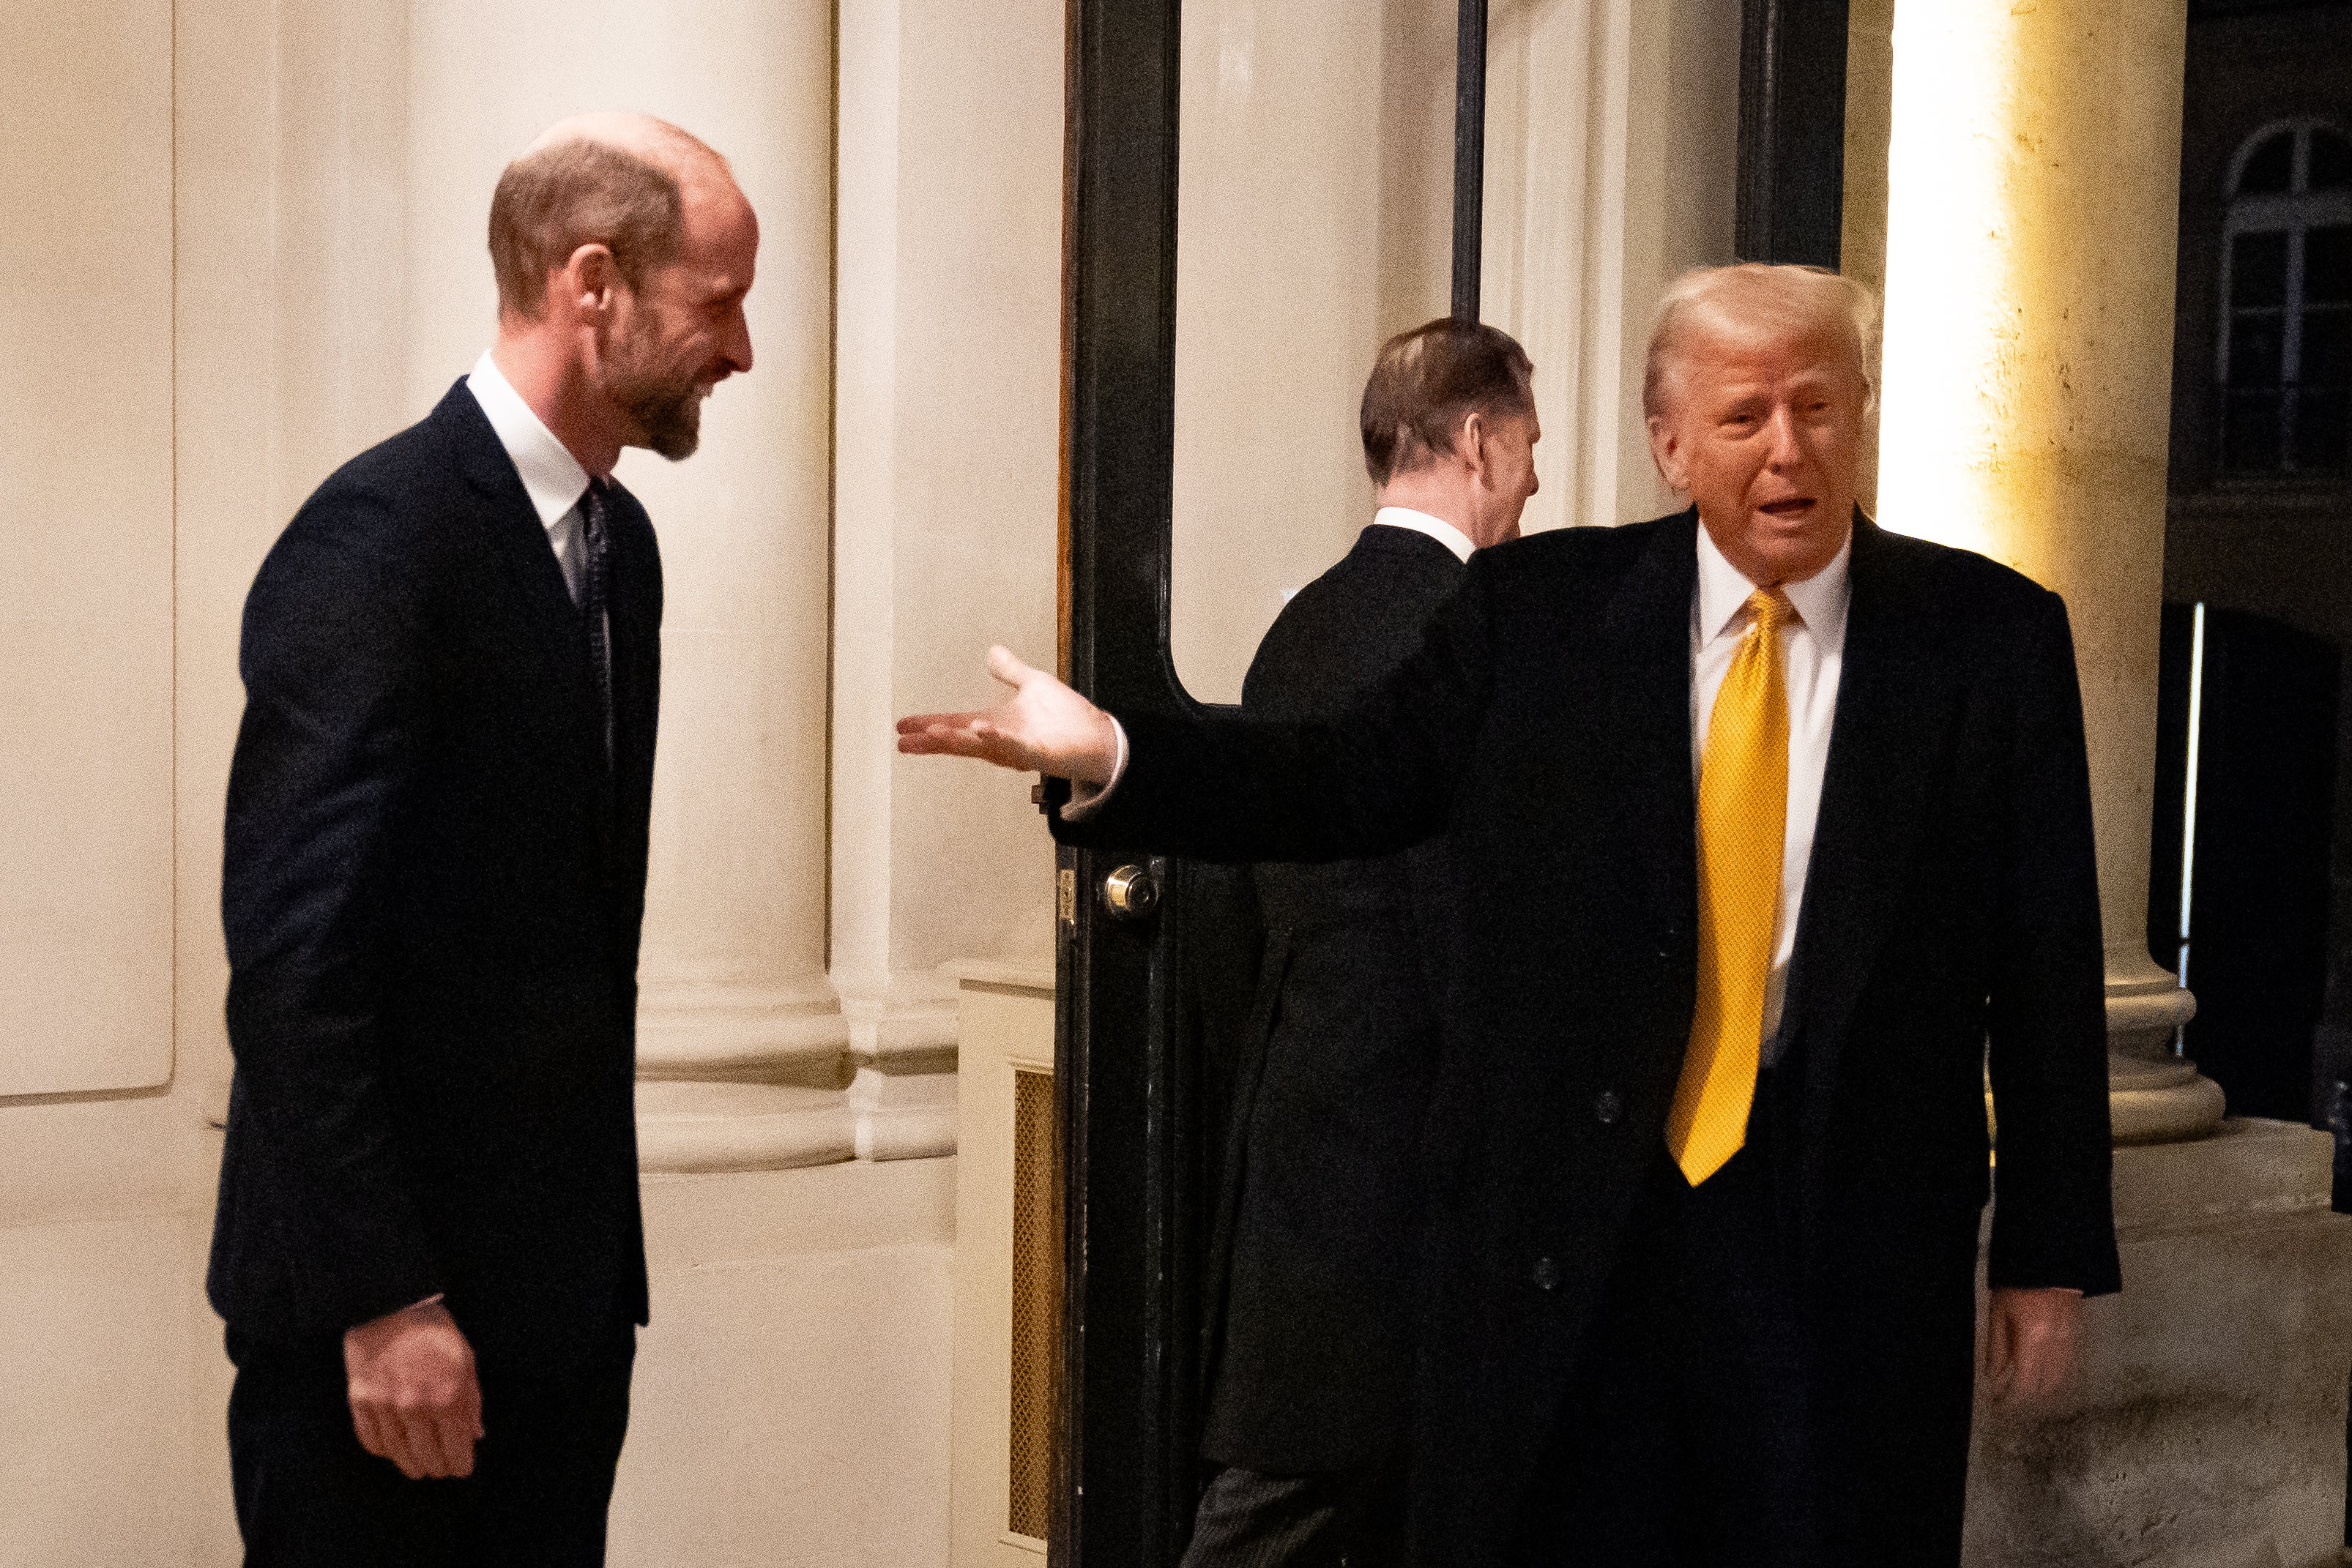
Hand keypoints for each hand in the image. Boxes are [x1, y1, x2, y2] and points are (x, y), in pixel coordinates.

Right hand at [343, 1299, 482, 1479]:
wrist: (392, 1307)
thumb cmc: (435, 1333)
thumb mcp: (466, 1362)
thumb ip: (471, 1403)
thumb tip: (474, 1436)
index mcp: (448, 1398)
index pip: (456, 1452)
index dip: (460, 1465)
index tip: (461, 1467)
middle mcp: (416, 1407)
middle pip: (428, 1460)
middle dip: (438, 1468)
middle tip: (442, 1467)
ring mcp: (385, 1407)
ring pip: (399, 1456)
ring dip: (412, 1464)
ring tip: (419, 1465)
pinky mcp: (360, 1402)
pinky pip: (372, 1442)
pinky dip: (385, 1450)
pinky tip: (394, 1448)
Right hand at [896, 646, 1120, 782]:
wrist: (1099, 737)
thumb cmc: (1068, 719)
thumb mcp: (1034, 685)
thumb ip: (1011, 671)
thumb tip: (992, 652)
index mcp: (995, 724)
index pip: (954, 723)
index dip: (928, 724)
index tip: (903, 728)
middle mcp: (1001, 739)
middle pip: (959, 740)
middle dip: (931, 740)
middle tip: (905, 741)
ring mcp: (1017, 748)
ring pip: (980, 745)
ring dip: (957, 739)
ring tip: (933, 733)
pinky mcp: (1038, 753)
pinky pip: (1014, 746)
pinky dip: (996, 738)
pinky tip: (980, 729)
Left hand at [1983, 1285, 2081, 1407]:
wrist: (2052, 1261)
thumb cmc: (2017, 1285)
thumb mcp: (1998, 1313)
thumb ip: (1997, 1347)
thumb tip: (1994, 1376)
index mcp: (2033, 1344)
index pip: (2024, 1386)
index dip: (2011, 1401)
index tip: (1998, 1406)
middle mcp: (2056, 1350)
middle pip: (2045, 1387)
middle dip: (2026, 1397)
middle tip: (2007, 1397)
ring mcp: (2071, 1344)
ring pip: (2059, 1379)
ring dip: (2041, 1388)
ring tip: (2021, 1386)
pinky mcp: (2078, 1336)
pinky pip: (2067, 1366)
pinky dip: (2053, 1375)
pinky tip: (2040, 1371)